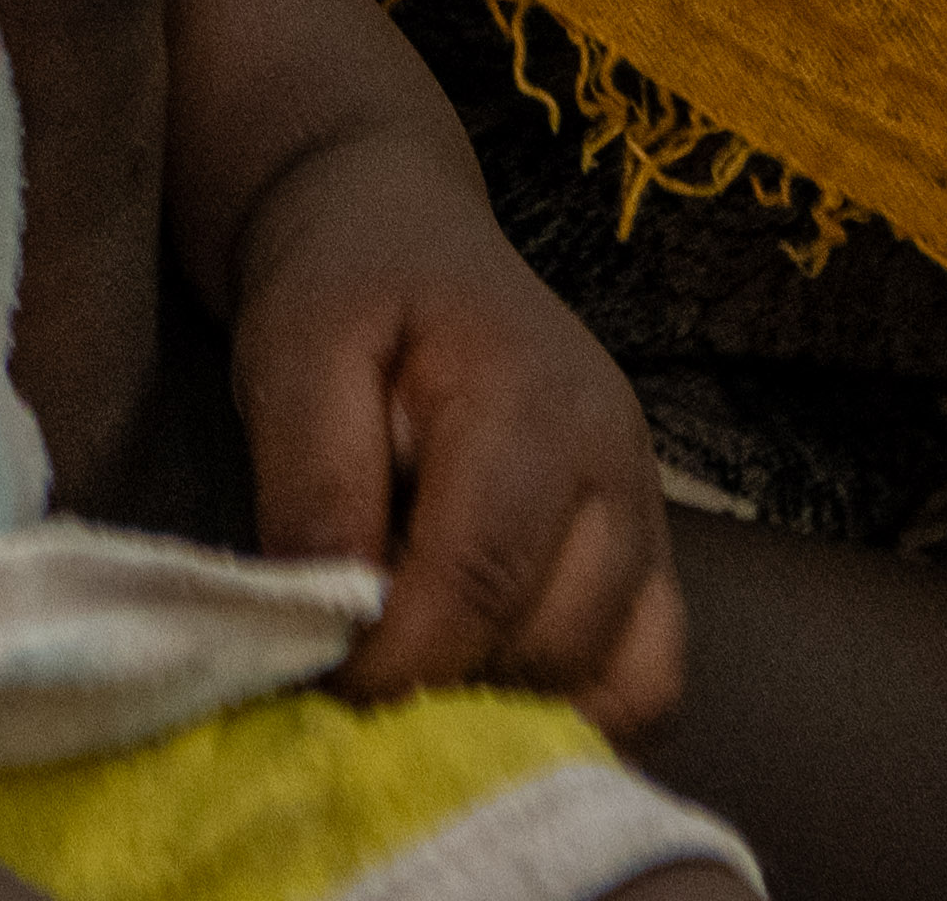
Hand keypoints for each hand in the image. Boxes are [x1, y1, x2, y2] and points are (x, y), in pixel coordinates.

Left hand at [227, 118, 683, 722]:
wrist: (403, 231)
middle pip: (553, 642)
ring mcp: (648, 517)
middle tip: (352, 679)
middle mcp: (617, 466)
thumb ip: (311, 481)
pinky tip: (484, 692)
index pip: (482, 577)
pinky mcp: (650, 559)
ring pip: (615, 680)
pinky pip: (648, 683)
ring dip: (507, 708)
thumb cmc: (346, 287)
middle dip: (445, 689)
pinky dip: (573, 713)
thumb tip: (332, 617)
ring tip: (416, 673)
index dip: (399, 659)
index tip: (320, 683)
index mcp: (534, 403)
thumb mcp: (296, 350)